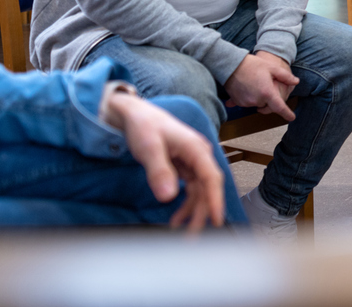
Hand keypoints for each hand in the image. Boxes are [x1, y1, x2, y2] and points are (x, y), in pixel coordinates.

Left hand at [103, 91, 226, 231]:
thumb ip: (159, 171)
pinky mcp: (184, 167)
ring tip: (182, 231)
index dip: (215, 200)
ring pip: (200, 192)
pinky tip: (176, 218)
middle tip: (193, 237)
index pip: (212, 178)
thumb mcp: (149, 148)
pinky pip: (191, 189)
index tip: (216, 221)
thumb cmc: (144, 125)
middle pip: (208, 189)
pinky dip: (185, 204)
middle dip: (202, 213)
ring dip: (194, 211)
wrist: (135, 114)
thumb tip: (168, 197)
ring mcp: (193, 162)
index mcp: (196, 149)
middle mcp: (199, 156)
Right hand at [223, 51, 298, 120]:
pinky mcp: (238, 102)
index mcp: (267, 93)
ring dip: (260, 96)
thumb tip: (296, 81)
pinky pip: (248, 102)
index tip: (292, 117)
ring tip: (256, 82)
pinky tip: (248, 86)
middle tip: (266, 83)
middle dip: (269, 97)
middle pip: (268, 105)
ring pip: (258, 103)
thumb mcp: (272, 67)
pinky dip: (251, 96)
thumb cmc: (252, 65)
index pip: (279, 107)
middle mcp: (256, 100)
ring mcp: (246, 102)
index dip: (287, 113)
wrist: (230, 65)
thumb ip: (285, 76)